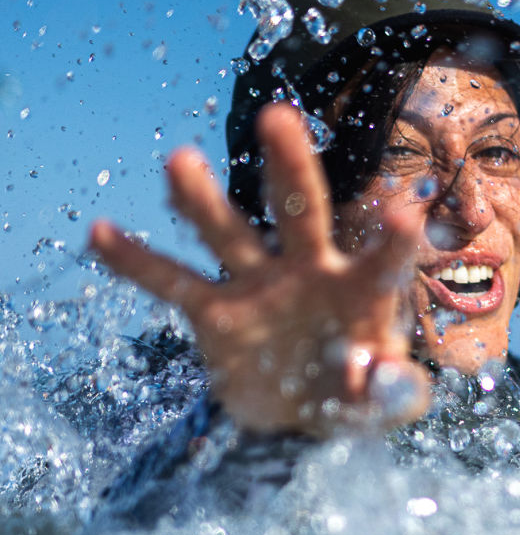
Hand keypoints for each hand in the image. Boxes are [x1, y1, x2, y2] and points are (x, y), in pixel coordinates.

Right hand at [89, 104, 428, 434]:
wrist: (302, 418)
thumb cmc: (358, 399)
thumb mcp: (386, 405)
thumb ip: (395, 393)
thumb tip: (382, 377)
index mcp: (363, 290)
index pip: (383, 258)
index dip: (392, 238)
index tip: (404, 210)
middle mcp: (310, 271)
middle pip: (301, 211)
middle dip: (290, 166)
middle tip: (276, 116)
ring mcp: (260, 286)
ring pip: (230, 234)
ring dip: (202, 201)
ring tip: (178, 160)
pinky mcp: (217, 313)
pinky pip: (173, 284)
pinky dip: (137, 263)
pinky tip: (100, 233)